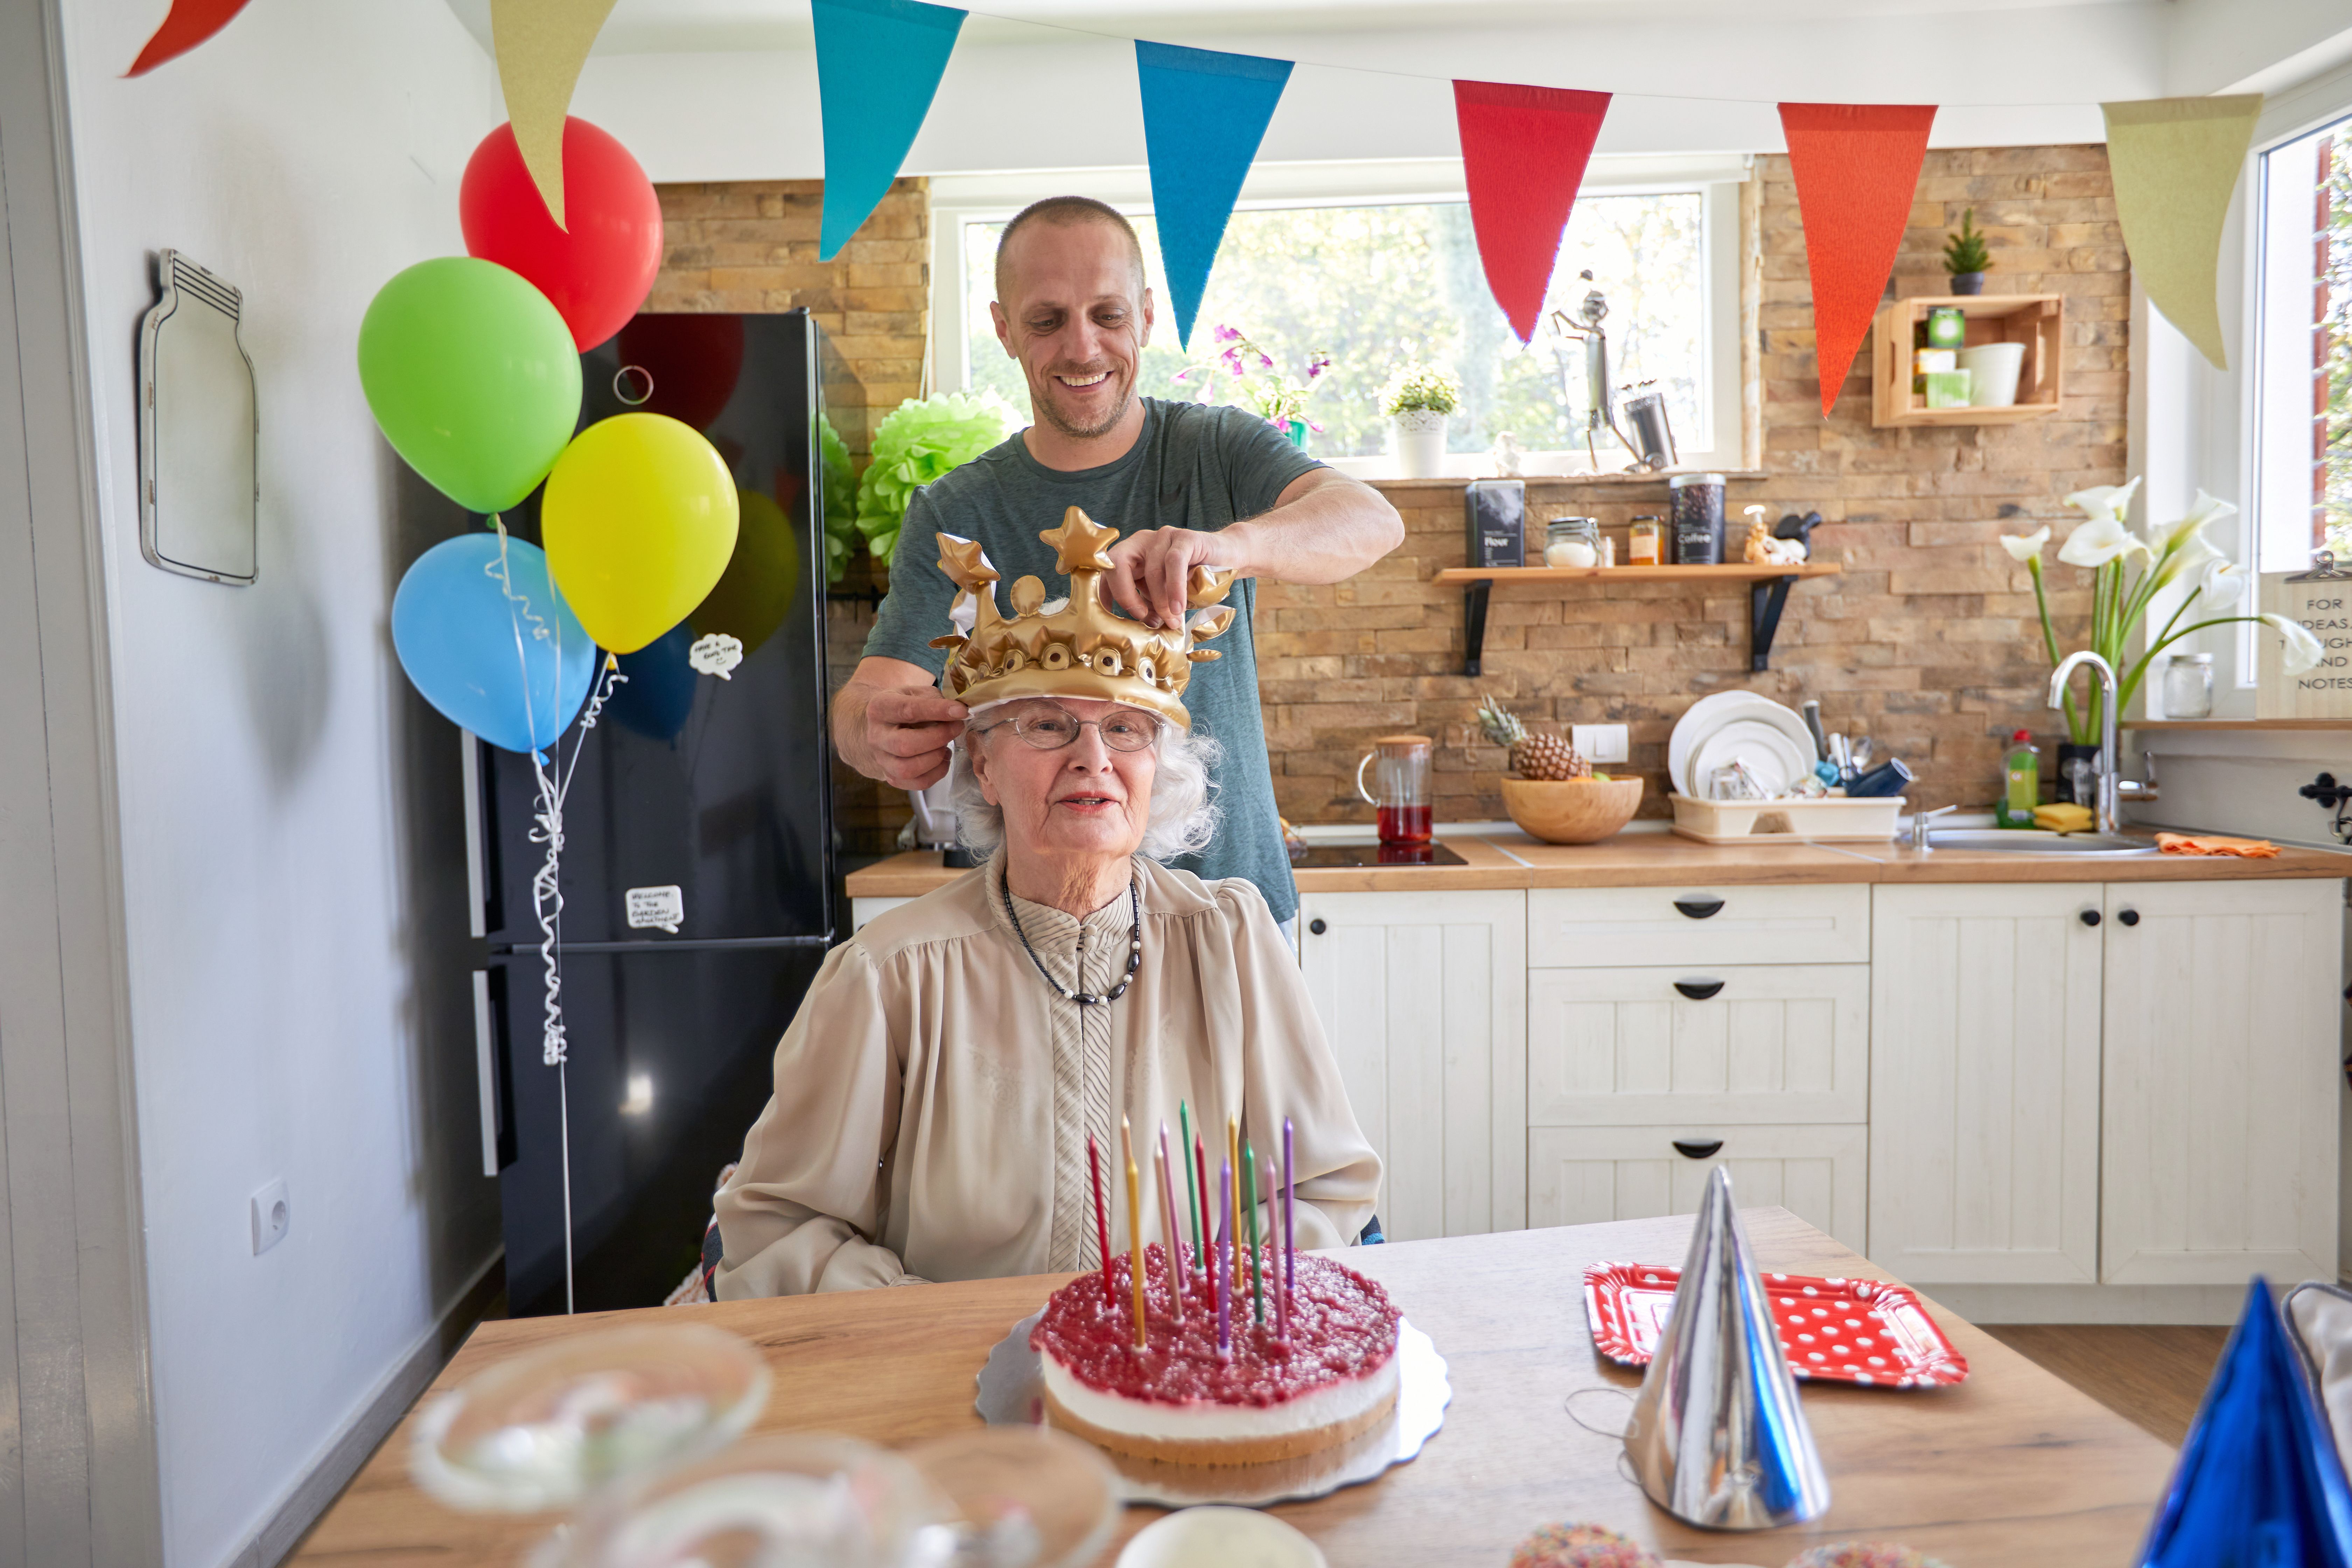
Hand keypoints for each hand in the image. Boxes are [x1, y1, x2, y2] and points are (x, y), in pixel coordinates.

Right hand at [864, 686, 968, 789]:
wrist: (884, 727)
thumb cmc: (905, 707)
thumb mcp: (916, 693)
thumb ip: (935, 700)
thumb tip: (958, 713)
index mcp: (880, 708)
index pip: (908, 710)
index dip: (937, 711)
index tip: (961, 711)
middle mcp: (876, 736)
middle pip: (905, 745)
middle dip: (938, 738)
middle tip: (956, 727)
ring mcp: (881, 759)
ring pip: (908, 769)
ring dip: (936, 758)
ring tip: (946, 745)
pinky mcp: (892, 777)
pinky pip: (918, 783)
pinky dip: (937, 772)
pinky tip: (942, 758)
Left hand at [1100, 526, 1243, 628]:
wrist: (1228, 559)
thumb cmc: (1193, 579)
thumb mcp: (1163, 597)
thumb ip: (1150, 607)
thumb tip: (1140, 629)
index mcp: (1131, 555)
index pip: (1106, 572)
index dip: (1103, 596)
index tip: (1108, 620)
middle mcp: (1142, 542)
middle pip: (1117, 563)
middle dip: (1125, 595)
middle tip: (1142, 618)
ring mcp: (1163, 536)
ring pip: (1151, 569)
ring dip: (1159, 600)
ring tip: (1171, 620)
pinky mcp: (1185, 537)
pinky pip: (1174, 563)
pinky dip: (1174, 588)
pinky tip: (1178, 607)